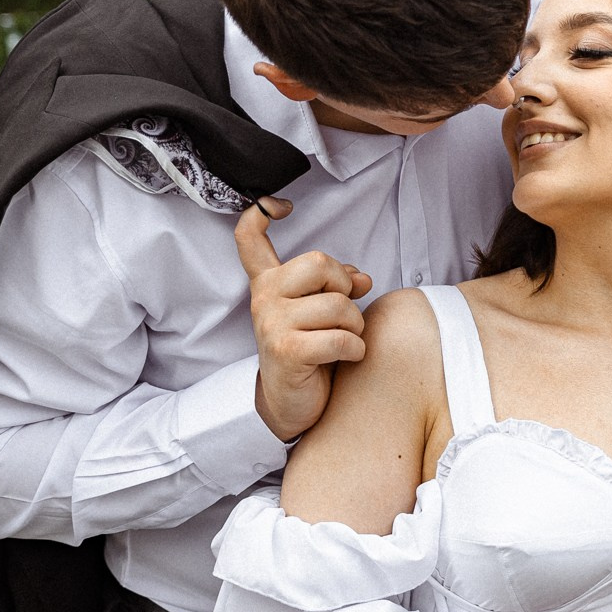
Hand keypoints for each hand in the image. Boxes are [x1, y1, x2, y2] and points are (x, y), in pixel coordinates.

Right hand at [233, 199, 372, 441]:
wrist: (294, 405)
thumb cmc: (312, 354)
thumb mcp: (321, 312)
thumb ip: (336, 286)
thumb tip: (362, 277)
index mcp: (269, 283)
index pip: (249, 238)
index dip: (262, 212)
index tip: (280, 205)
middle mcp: (264, 298)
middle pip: (319, 263)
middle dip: (346, 287)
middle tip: (344, 313)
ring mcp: (271, 324)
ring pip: (338, 305)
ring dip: (356, 326)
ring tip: (346, 340)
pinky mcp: (286, 351)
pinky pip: (341, 339)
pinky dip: (356, 349)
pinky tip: (348, 358)